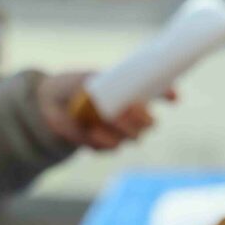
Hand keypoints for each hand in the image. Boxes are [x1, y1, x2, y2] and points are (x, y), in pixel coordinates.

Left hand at [38, 72, 171, 150]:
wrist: (50, 104)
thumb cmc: (74, 86)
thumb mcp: (89, 78)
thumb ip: (107, 82)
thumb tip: (122, 88)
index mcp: (132, 94)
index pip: (159, 93)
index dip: (169, 94)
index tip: (174, 96)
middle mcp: (131, 115)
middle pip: (149, 123)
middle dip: (143, 118)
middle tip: (132, 108)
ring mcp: (120, 133)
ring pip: (134, 137)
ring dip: (124, 128)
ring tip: (111, 118)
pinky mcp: (105, 145)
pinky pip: (112, 146)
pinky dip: (104, 139)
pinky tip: (93, 131)